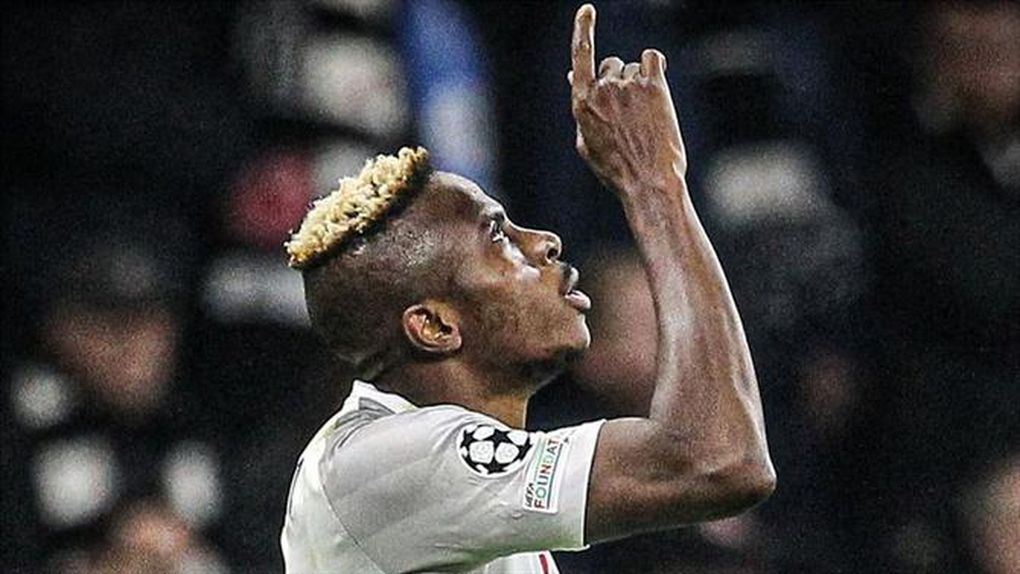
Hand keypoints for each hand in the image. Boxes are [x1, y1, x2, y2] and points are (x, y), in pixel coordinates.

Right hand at [570, 4, 686, 193]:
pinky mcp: (654, 86)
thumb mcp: (587, 141)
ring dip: (638, 82)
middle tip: (629, 110)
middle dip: (618, 80)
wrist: (648, 182)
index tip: (587, 10)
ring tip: (645, 114)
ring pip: (632, 67)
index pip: (580, 55)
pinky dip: (654, 67)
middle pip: (610, 65)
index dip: (583, 29)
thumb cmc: (616, 168)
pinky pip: (652, 58)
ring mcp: (628, 85)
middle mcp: (603, 89)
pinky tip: (657, 85)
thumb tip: (574, 75)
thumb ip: (582, 107)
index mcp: (582, 103)